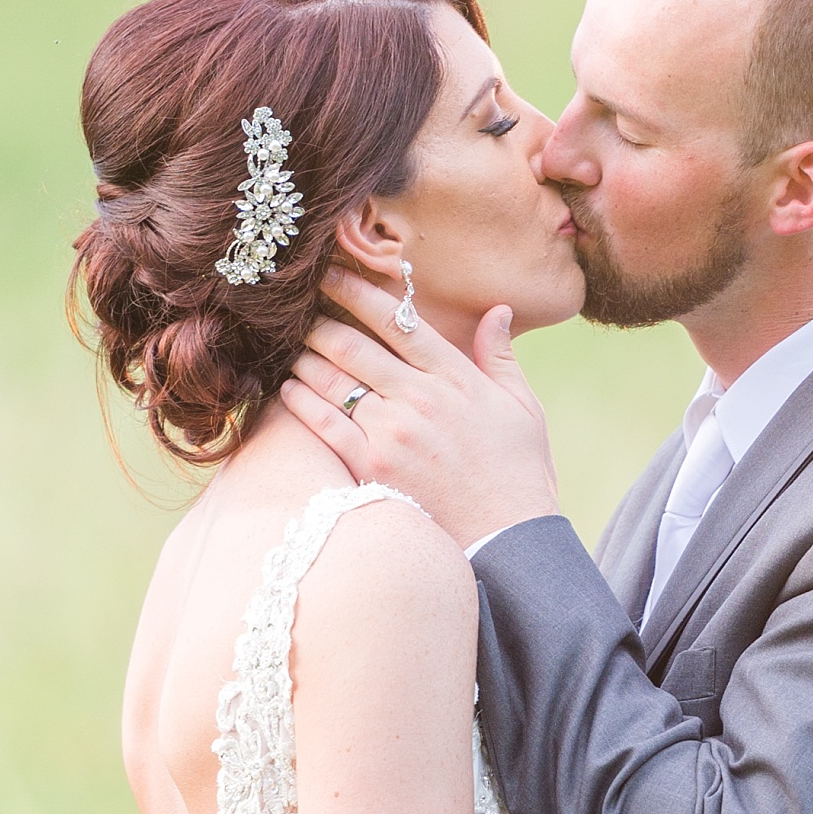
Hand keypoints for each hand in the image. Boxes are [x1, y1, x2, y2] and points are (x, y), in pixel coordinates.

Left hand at [279, 268, 558, 549]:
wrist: (508, 540)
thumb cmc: (519, 475)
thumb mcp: (524, 409)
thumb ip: (502, 356)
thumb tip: (497, 311)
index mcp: (455, 377)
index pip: (397, 319)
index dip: (358, 290)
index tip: (333, 273)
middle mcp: (419, 397)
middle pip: (354, 343)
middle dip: (320, 319)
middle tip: (298, 307)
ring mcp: (392, 433)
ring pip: (332, 379)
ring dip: (305, 356)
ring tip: (290, 345)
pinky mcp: (372, 468)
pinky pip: (324, 424)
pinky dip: (301, 400)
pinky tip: (288, 387)